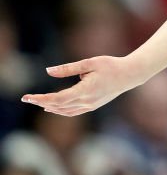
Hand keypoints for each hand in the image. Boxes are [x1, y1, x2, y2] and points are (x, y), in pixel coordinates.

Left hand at [21, 56, 145, 115]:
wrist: (130, 75)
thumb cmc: (111, 65)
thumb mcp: (90, 62)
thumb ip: (68, 68)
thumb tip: (48, 71)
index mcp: (85, 90)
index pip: (57, 98)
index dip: (41, 99)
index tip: (27, 97)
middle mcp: (87, 101)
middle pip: (58, 106)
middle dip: (41, 102)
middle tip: (27, 98)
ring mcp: (90, 105)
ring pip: (65, 111)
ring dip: (50, 107)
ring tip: (37, 102)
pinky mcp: (93, 106)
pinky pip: (72, 112)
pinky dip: (60, 110)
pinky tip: (53, 107)